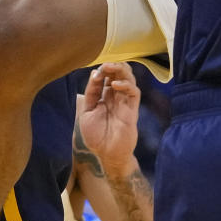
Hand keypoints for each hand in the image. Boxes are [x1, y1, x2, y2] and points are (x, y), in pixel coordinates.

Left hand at [78, 62, 139, 177]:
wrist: (106, 155)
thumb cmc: (96, 136)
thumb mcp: (87, 113)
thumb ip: (91, 94)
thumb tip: (94, 73)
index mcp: (105, 96)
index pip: (106, 77)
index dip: (102, 71)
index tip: (96, 71)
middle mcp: (116, 97)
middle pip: (120, 74)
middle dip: (113, 66)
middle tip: (106, 65)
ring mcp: (125, 102)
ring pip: (129, 79)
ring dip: (121, 70)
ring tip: (111, 67)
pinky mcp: (132, 110)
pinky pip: (134, 93)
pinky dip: (126, 85)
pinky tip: (115, 85)